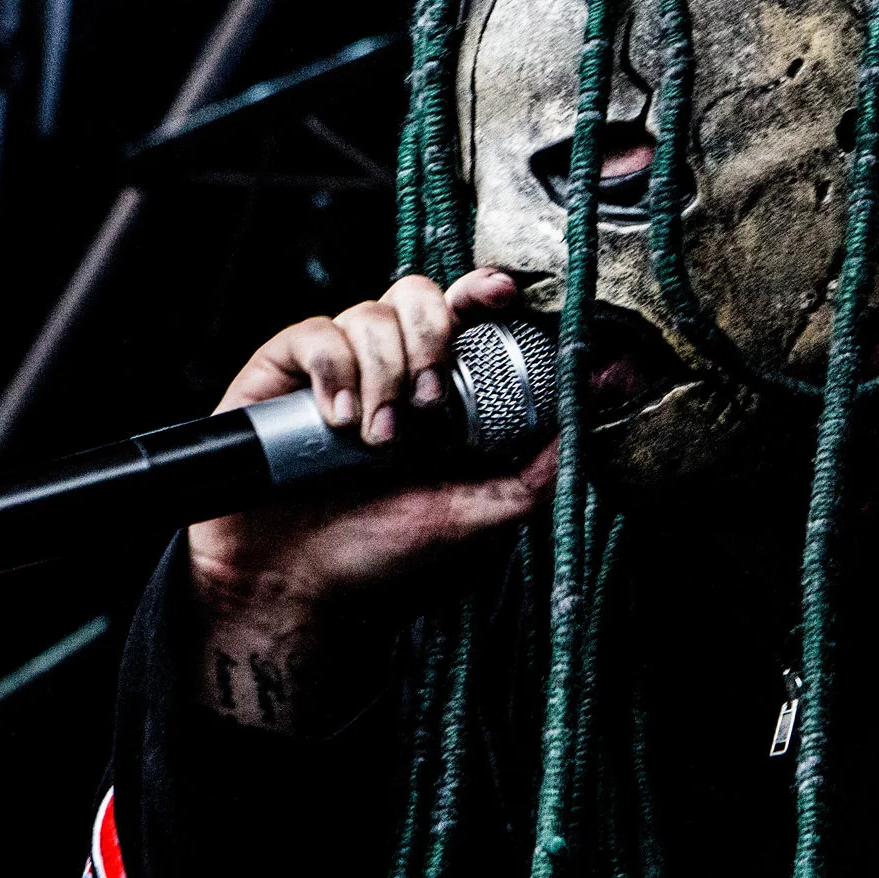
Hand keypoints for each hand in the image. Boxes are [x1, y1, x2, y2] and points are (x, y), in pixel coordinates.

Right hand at [186, 269, 555, 730]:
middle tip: (430, 410)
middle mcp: (387, 368)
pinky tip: (337, 419)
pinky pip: (314, 333)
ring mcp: (334, 367)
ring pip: (369, 314)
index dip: (484, 291)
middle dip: (432, 338)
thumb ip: (538, 468)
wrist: (297, 586)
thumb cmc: (382, 554)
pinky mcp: (281, 371)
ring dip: (384, 375)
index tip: (503, 295)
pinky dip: (333, 370)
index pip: (465, 314)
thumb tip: (597, 404)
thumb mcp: (478, 515)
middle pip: (418, 294)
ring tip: (376, 443)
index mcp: (437, 391)